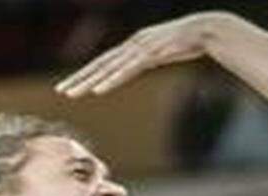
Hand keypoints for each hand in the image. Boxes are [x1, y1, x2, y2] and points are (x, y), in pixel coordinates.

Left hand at [56, 12, 225, 96]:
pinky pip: (126, 71)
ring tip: (72, 94)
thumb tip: (150, 59)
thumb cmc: (189, 41)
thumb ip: (153, 55)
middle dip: (79, 78)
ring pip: (109, 68)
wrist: (206, 29)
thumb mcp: (166, 50)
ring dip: (88, 81)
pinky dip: (111, 80)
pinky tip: (98, 90)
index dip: (86, 74)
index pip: (105, 62)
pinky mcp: (150, 54)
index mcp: (134, 46)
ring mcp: (140, 49)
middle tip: (61, 91)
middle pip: (100, 64)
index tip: (71, 86)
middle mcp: (132, 45)